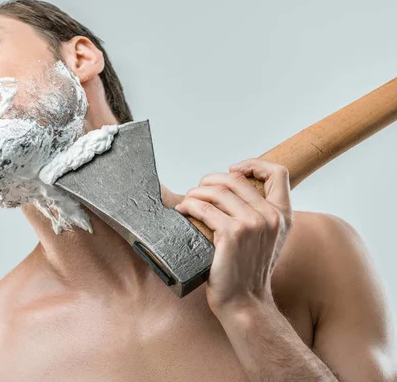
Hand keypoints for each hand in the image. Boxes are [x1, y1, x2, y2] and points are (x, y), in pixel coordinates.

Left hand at [175, 159, 293, 316]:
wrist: (245, 302)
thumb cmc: (248, 269)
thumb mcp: (266, 238)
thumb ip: (258, 213)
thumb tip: (230, 188)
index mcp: (282, 214)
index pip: (278, 172)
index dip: (253, 164)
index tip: (233, 170)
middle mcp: (270, 216)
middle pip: (235, 178)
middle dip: (210, 180)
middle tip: (198, 191)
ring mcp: (251, 224)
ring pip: (217, 190)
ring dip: (196, 192)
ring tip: (188, 201)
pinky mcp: (231, 234)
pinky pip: (203, 208)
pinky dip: (188, 206)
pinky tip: (182, 211)